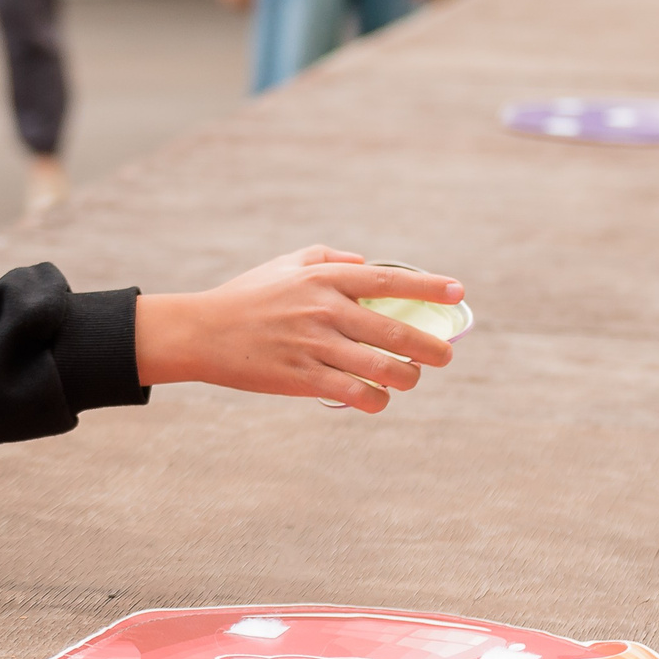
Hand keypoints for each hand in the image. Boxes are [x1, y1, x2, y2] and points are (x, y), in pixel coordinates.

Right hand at [134, 248, 462, 413]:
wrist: (200, 332)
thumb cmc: (244, 298)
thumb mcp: (282, 265)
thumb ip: (327, 257)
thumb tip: (365, 262)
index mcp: (323, 279)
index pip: (388, 280)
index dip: (429, 287)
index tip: (458, 293)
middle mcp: (324, 310)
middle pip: (398, 332)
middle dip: (433, 348)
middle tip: (444, 355)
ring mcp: (314, 345)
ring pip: (384, 369)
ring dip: (407, 379)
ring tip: (409, 379)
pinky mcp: (301, 377)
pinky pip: (354, 395)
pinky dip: (375, 401)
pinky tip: (377, 400)